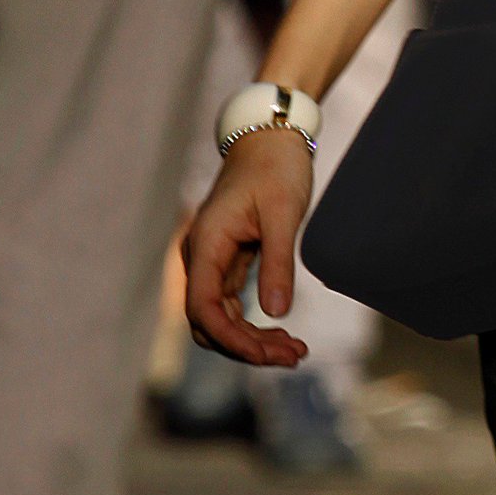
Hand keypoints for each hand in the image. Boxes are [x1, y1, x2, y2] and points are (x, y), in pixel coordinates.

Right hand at [181, 130, 316, 369]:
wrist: (270, 138)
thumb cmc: (276, 168)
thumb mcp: (283, 214)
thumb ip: (277, 263)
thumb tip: (276, 313)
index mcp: (206, 244)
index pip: (202, 309)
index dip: (232, 340)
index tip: (268, 355)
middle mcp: (200, 257)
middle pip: (208, 322)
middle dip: (246, 347)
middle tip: (295, 355)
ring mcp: (211, 261)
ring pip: (220, 318)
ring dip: (252, 340)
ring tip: (295, 350)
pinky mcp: (226, 262)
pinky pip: (231, 306)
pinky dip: (253, 324)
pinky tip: (283, 334)